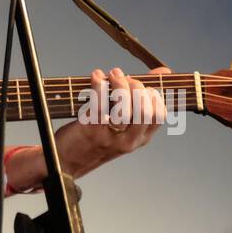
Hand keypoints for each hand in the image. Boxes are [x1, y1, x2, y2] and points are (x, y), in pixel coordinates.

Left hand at [32, 66, 171, 181]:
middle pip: (145, 112)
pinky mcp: (92, 132)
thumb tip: (164, 71)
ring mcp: (111, 138)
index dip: (154, 95)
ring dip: (120, 85)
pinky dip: (99, 86)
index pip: (159, 116)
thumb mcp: (123, 122)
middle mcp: (129, 140)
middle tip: (124, 76)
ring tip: (113, 73)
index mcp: (140, 137)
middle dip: (137, 88)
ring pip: (125, 110)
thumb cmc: (96, 135)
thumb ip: (140, 97)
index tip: (142, 84)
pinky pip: (99, 106)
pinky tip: (96, 75)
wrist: (67, 161)